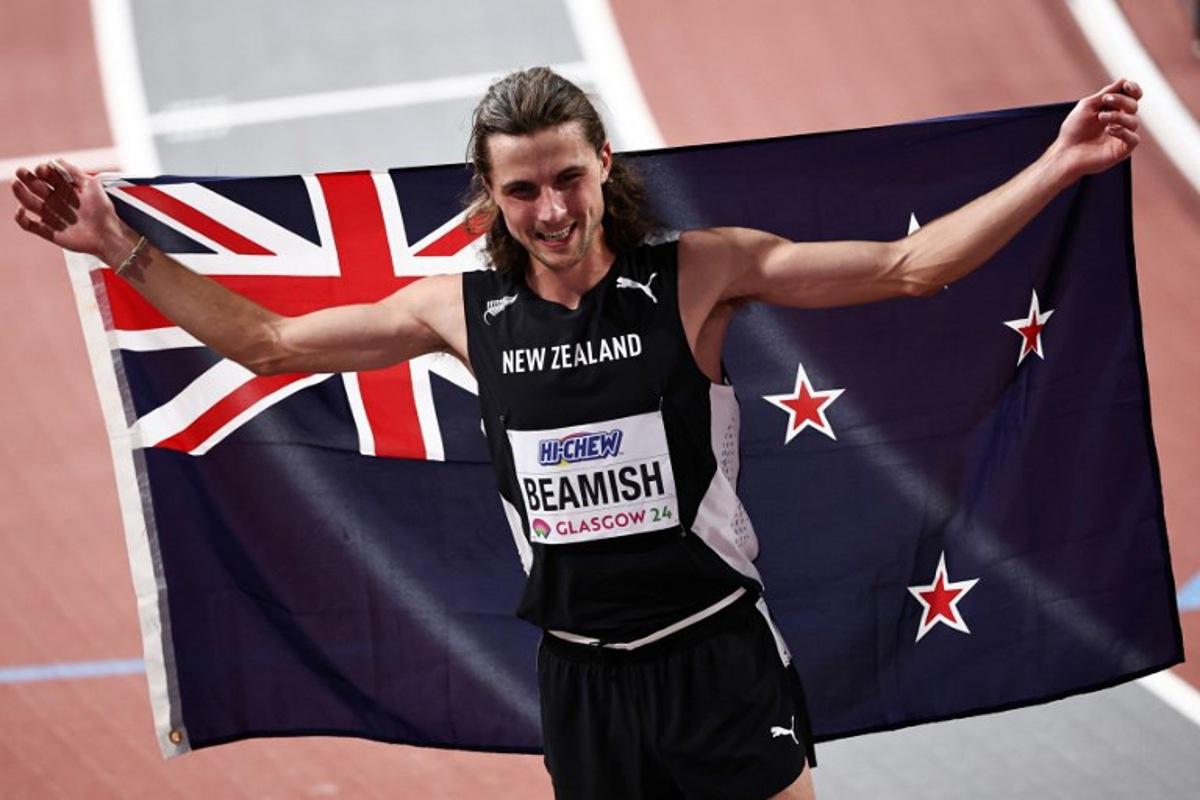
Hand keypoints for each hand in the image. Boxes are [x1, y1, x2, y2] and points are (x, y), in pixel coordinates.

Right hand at [12, 158, 130, 259]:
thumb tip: (55, 160)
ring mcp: (51, 216)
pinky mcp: (48, 231)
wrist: (108, 234)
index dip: (42, 171)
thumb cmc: (103, 209)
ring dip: (21, 194)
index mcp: (64, 189)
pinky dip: (21, 219)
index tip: (43, 169)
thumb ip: (74, 172)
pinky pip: (29, 226)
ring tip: (16, 185)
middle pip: (36, 187)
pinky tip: (21, 211)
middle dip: (27, 178)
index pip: (47, 176)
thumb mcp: (92, 185)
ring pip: (30, 203)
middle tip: (21, 172)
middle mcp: (55, 201)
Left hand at [1052, 78, 1141, 179]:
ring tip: (1101, 117)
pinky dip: (1124, 132)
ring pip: (1134, 121)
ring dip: (1118, 116)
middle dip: (1121, 100)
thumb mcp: (1088, 106)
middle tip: (1105, 100)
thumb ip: (1106, 93)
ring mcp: (1122, 136)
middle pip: (1133, 106)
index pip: (1133, 97)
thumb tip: (1124, 80)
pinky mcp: (1122, 150)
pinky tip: (1110, 130)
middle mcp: (1120, 122)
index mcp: (1114, 110)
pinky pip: (1134, 139)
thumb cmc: (1073, 129)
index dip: (1134, 89)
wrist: (1065, 152)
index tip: (1126, 85)